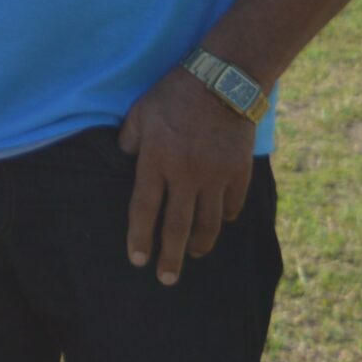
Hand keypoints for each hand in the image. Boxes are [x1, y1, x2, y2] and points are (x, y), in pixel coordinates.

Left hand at [117, 67, 257, 285]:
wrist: (222, 81)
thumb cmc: (174, 94)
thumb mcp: (140, 113)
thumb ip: (130, 141)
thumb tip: (123, 163)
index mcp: (156, 161)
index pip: (144, 210)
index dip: (140, 238)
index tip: (138, 261)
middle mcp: (185, 175)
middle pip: (177, 227)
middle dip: (170, 258)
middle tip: (166, 280)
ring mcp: (215, 177)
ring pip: (208, 224)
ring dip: (199, 244)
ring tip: (193, 255)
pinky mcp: (239, 173)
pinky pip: (232, 207)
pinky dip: (225, 218)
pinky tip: (219, 224)